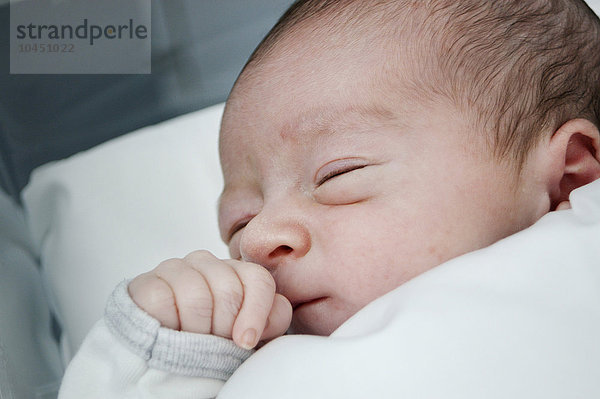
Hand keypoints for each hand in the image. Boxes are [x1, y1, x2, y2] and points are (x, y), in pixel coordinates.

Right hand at [128, 250, 291, 348]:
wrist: (159, 356)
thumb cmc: (209, 342)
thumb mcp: (245, 335)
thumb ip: (269, 319)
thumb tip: (277, 309)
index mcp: (235, 273)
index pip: (258, 279)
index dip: (257, 311)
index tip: (246, 341)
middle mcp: (206, 263)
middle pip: (229, 290)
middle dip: (223, 327)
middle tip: (214, 344)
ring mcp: (175, 269)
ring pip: (197, 296)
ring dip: (196, 330)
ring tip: (191, 341)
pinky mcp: (146, 283)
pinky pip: (163, 300)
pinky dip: (169, 325)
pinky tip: (168, 332)